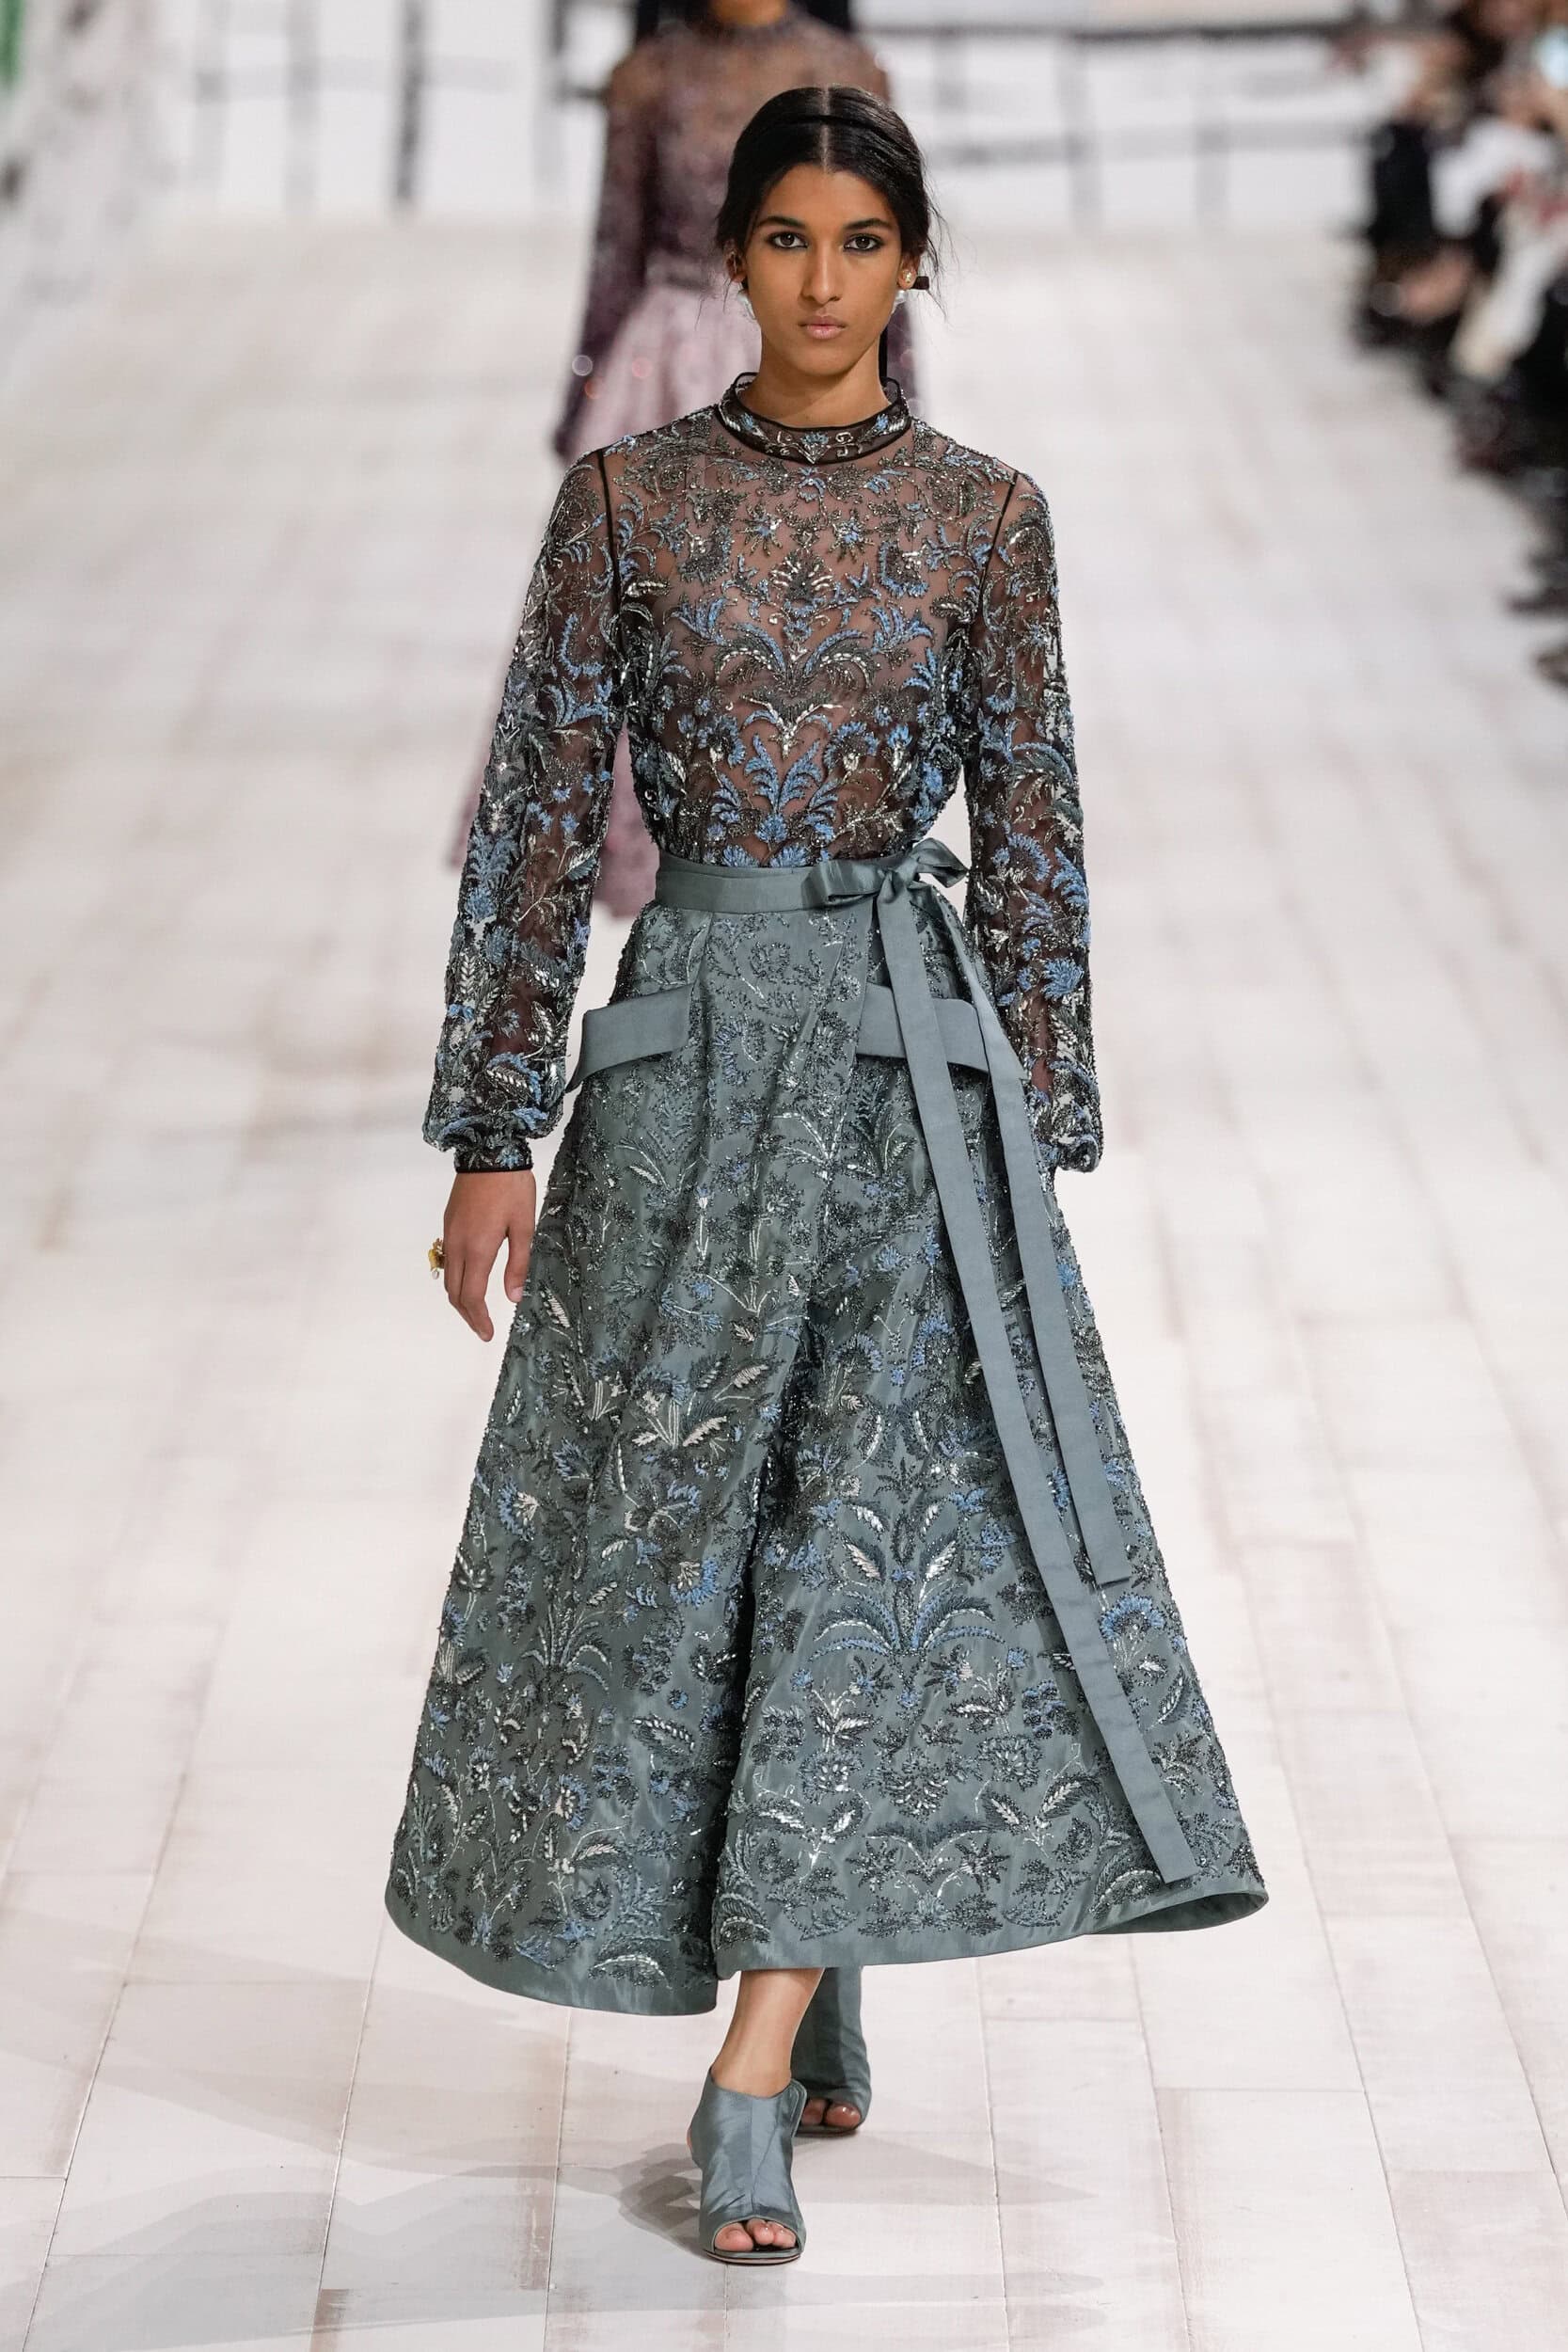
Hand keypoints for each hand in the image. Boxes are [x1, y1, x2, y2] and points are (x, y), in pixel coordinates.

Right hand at [441, 1170, 536, 1339]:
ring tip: (477, 1310)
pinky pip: (447, 1260)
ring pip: (448, 1278)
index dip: (479, 1319)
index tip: (488, 1334)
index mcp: (478, 1249)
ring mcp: (450, 1234)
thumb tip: (513, 1297)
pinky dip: (457, 1279)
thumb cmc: (511, 1188)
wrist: (488, 1151)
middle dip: (467, 1315)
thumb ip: (518, 1264)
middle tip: (482, 1328)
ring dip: (460, 1299)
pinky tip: (470, 1280)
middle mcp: (458, 1245)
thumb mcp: (524, 1226)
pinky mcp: (449, 1223)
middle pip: (455, 1293)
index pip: (472, 1297)